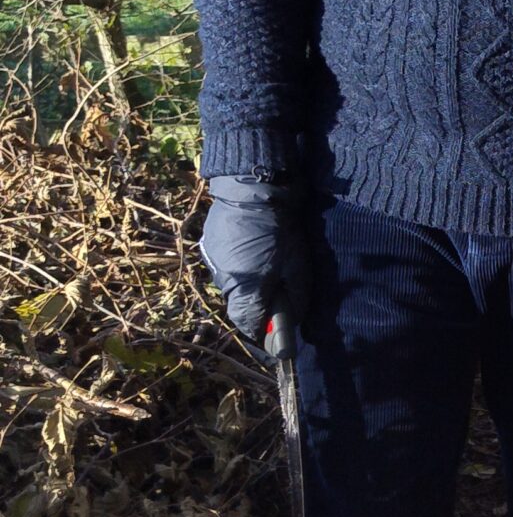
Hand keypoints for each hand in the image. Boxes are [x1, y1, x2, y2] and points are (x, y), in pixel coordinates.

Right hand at [200, 177, 310, 343]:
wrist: (251, 186)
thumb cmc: (279, 229)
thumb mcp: (297, 268)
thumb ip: (294, 302)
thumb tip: (290, 325)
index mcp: (244, 290)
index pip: (250, 326)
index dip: (267, 331)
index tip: (281, 327)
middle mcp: (223, 280)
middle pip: (241, 306)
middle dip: (261, 304)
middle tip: (281, 287)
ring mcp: (213, 262)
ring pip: (234, 286)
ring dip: (251, 283)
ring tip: (270, 262)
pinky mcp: (210, 246)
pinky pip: (227, 266)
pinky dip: (242, 265)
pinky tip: (256, 249)